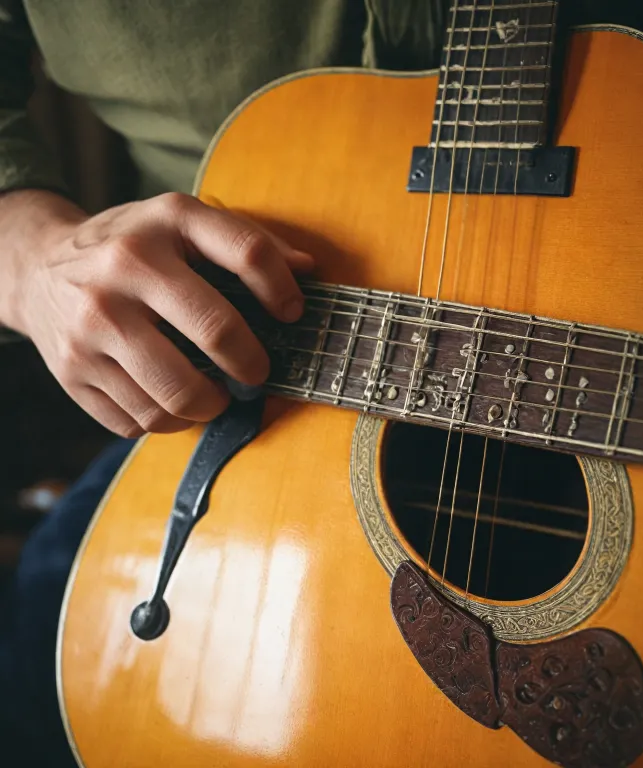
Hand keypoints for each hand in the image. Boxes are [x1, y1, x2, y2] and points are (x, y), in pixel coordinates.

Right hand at [4, 191, 312, 436]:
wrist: (35, 267)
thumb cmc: (129, 247)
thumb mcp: (180, 222)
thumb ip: (244, 240)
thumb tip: (308, 268)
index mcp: (164, 223)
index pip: (248, 253)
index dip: (284, 289)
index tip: (292, 313)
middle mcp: (124, 269)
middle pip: (217, 331)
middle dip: (252, 364)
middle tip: (254, 372)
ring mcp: (93, 325)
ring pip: (178, 393)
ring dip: (211, 404)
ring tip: (214, 393)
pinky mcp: (72, 371)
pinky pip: (139, 420)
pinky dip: (166, 420)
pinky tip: (169, 399)